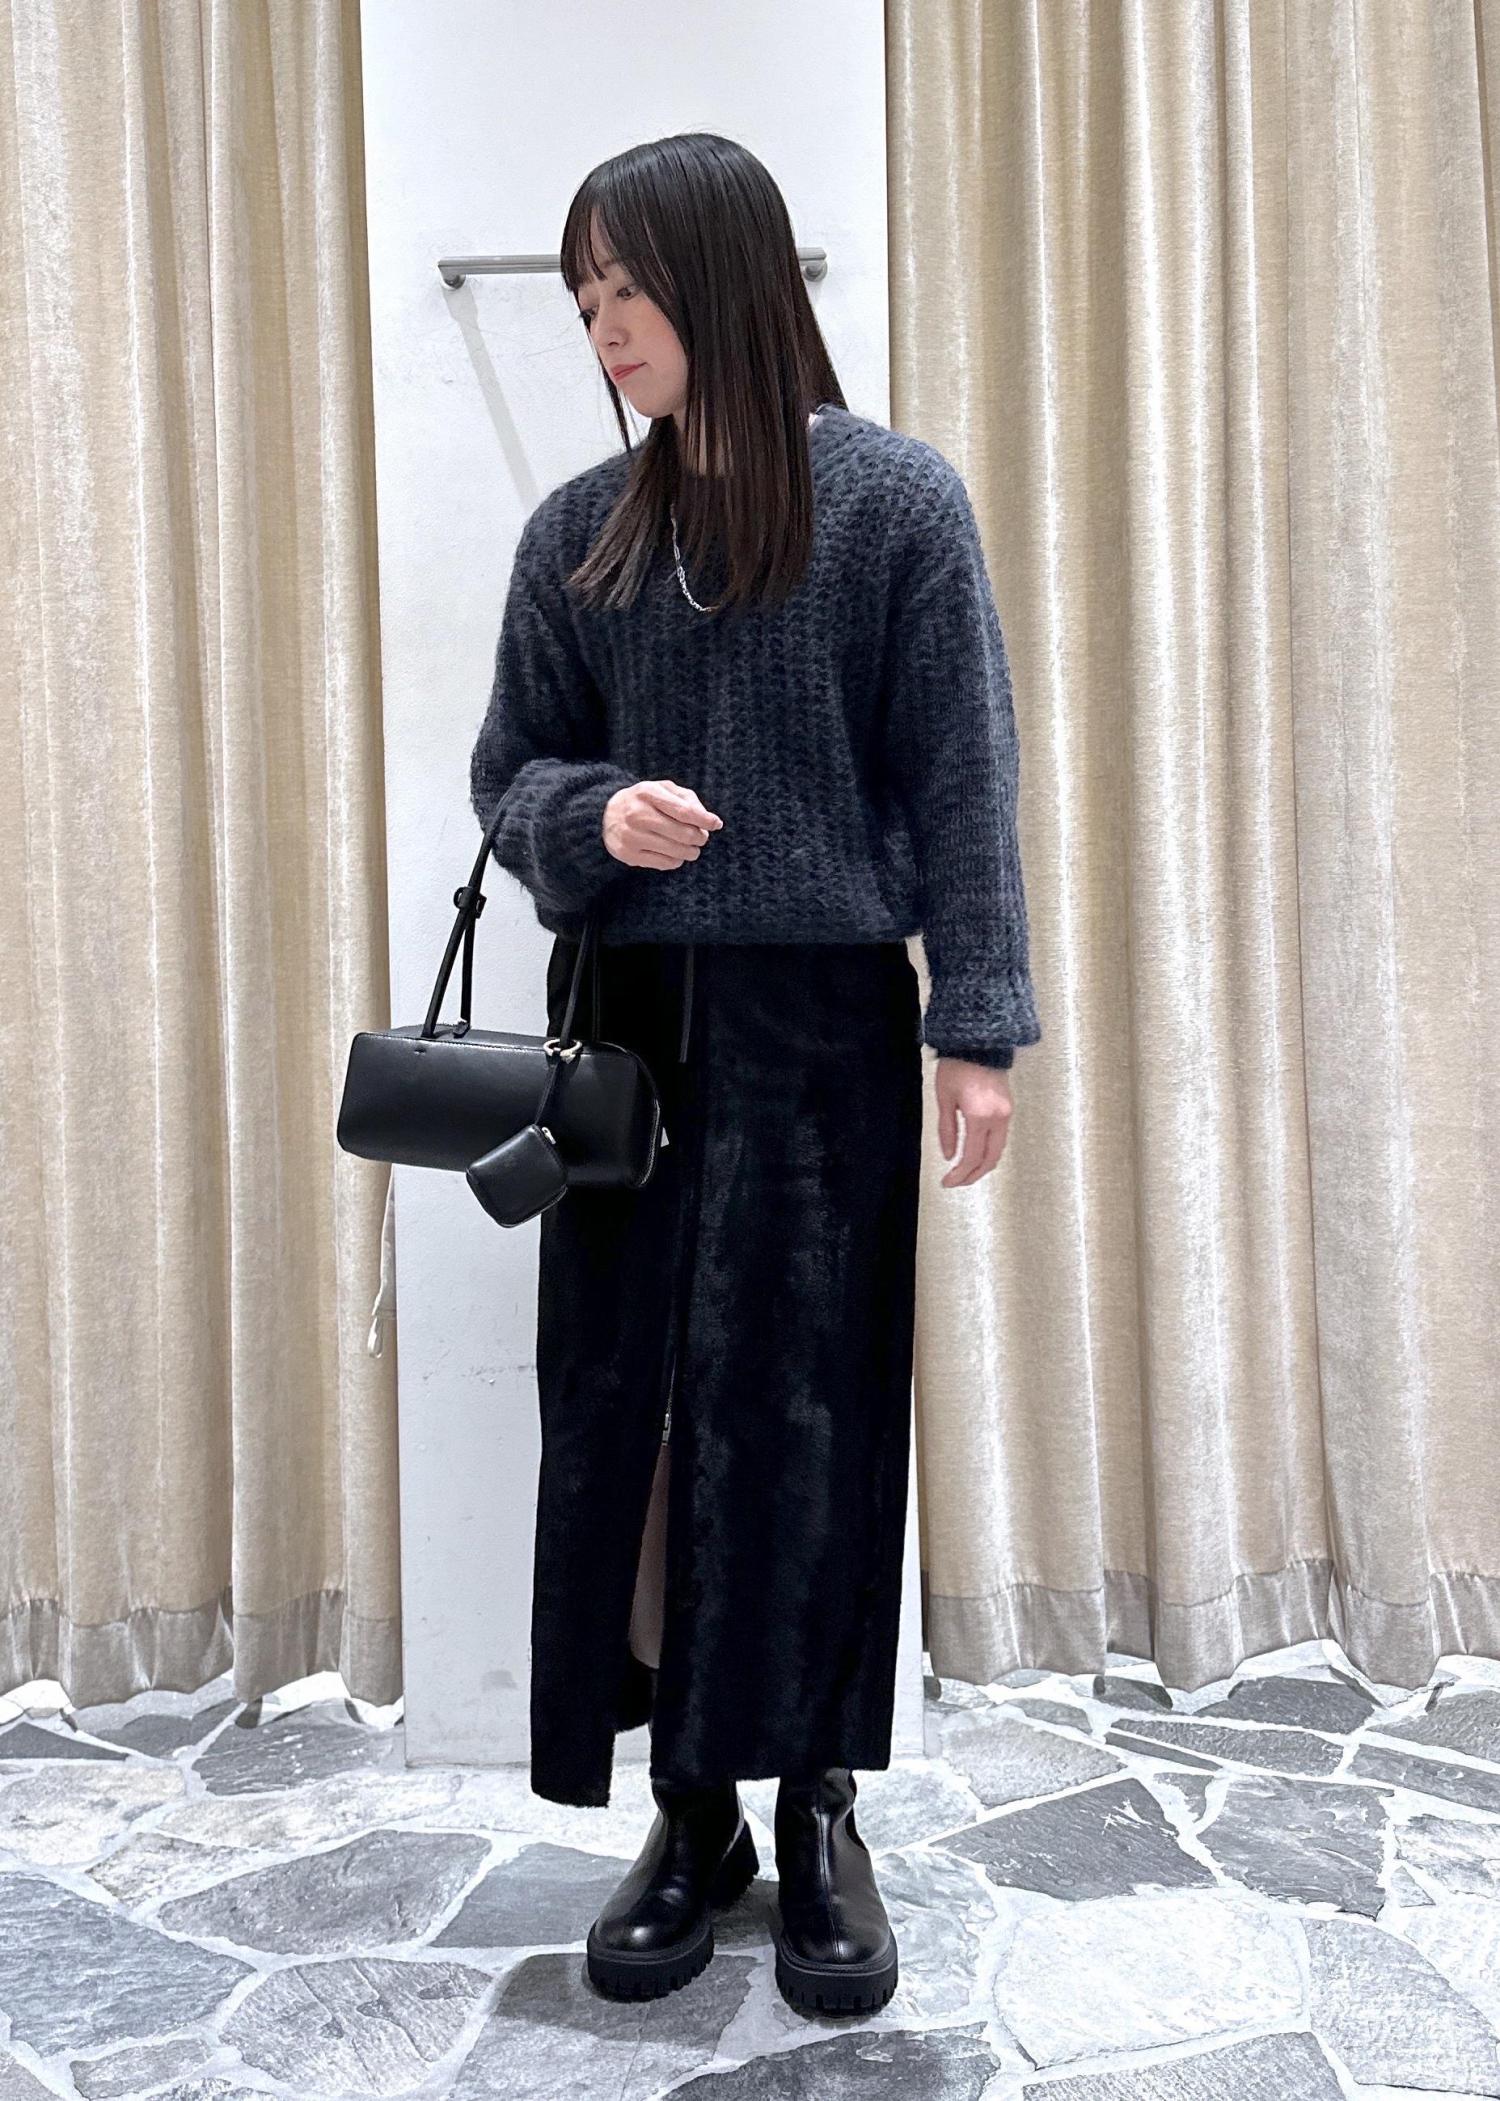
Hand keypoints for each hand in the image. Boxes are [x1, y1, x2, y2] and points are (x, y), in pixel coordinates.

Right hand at [603, 778, 722, 869]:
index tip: (716, 824)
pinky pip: (665, 864)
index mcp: (648, 793)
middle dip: (700, 837)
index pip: (684, 811)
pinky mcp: (628, 855)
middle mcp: (637, 814)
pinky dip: (676, 861)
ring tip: (691, 848)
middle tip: (701, 837)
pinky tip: (675, 854)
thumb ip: (687, 800)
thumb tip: (709, 821)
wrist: (606, 815)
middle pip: (684, 834)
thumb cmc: (644, 801)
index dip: (705, 820)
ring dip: (691, 852)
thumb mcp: (663, 790)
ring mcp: (631, 836)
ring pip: (677, 852)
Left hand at [934, 1057, 1013, 1186]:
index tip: (948, 1182)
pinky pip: (1001, 1138)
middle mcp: (998, 1117)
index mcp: (980, 1116)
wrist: (980, 1042)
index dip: (959, 1175)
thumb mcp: (944, 1098)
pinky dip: (989, 1151)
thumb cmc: (958, 1065)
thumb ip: (947, 1130)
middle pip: (990, 1159)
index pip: (971, 1157)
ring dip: (982, 1165)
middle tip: (957, 1182)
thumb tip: (949, 1155)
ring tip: (965, 1172)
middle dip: (973, 1175)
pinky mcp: (1008, 1108)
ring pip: (998, 1150)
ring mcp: (1006, 1113)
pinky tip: (976, 1153)